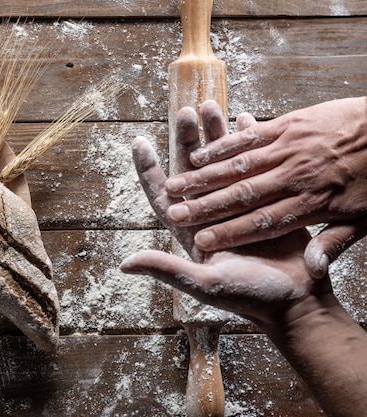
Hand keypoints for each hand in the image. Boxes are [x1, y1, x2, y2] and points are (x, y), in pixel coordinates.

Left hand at [120, 103, 326, 326]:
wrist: (296, 301)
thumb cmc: (250, 297)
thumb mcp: (205, 283)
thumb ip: (167, 269)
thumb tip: (125, 264)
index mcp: (190, 230)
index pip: (162, 195)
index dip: (149, 170)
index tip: (139, 142)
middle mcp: (209, 213)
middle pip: (191, 170)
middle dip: (186, 140)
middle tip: (185, 111)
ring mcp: (236, 204)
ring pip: (220, 162)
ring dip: (215, 135)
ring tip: (212, 106)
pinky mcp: (262, 199)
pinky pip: (251, 164)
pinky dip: (247, 144)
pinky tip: (245, 120)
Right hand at [163, 97, 366, 276]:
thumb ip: (335, 243)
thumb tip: (314, 268)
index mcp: (313, 204)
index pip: (262, 223)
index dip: (230, 233)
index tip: (203, 242)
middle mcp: (296, 177)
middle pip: (242, 196)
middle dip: (204, 206)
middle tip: (175, 213)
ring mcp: (291, 148)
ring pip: (239, 166)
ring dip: (204, 177)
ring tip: (175, 185)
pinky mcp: (290, 125)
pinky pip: (250, 137)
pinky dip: (222, 146)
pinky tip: (201, 154)